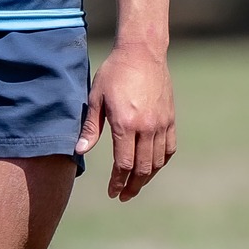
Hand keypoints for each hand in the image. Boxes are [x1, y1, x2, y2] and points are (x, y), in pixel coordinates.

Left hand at [75, 42, 175, 200]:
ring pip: (158, 161)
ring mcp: (161, 123)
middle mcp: (146, 127)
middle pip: (143, 168)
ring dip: (147, 177)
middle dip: (132, 186)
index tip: (112, 193)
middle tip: (124, 196)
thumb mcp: (96, 98)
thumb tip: (78, 151)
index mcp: (126, 124)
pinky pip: (169, 148)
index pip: (124, 164)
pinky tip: (153, 167)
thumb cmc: (114, 73)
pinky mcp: (170, 118)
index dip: (118, 182)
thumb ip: (90, 128)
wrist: (142, 53)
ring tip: (136, 185)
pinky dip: (162, 162)